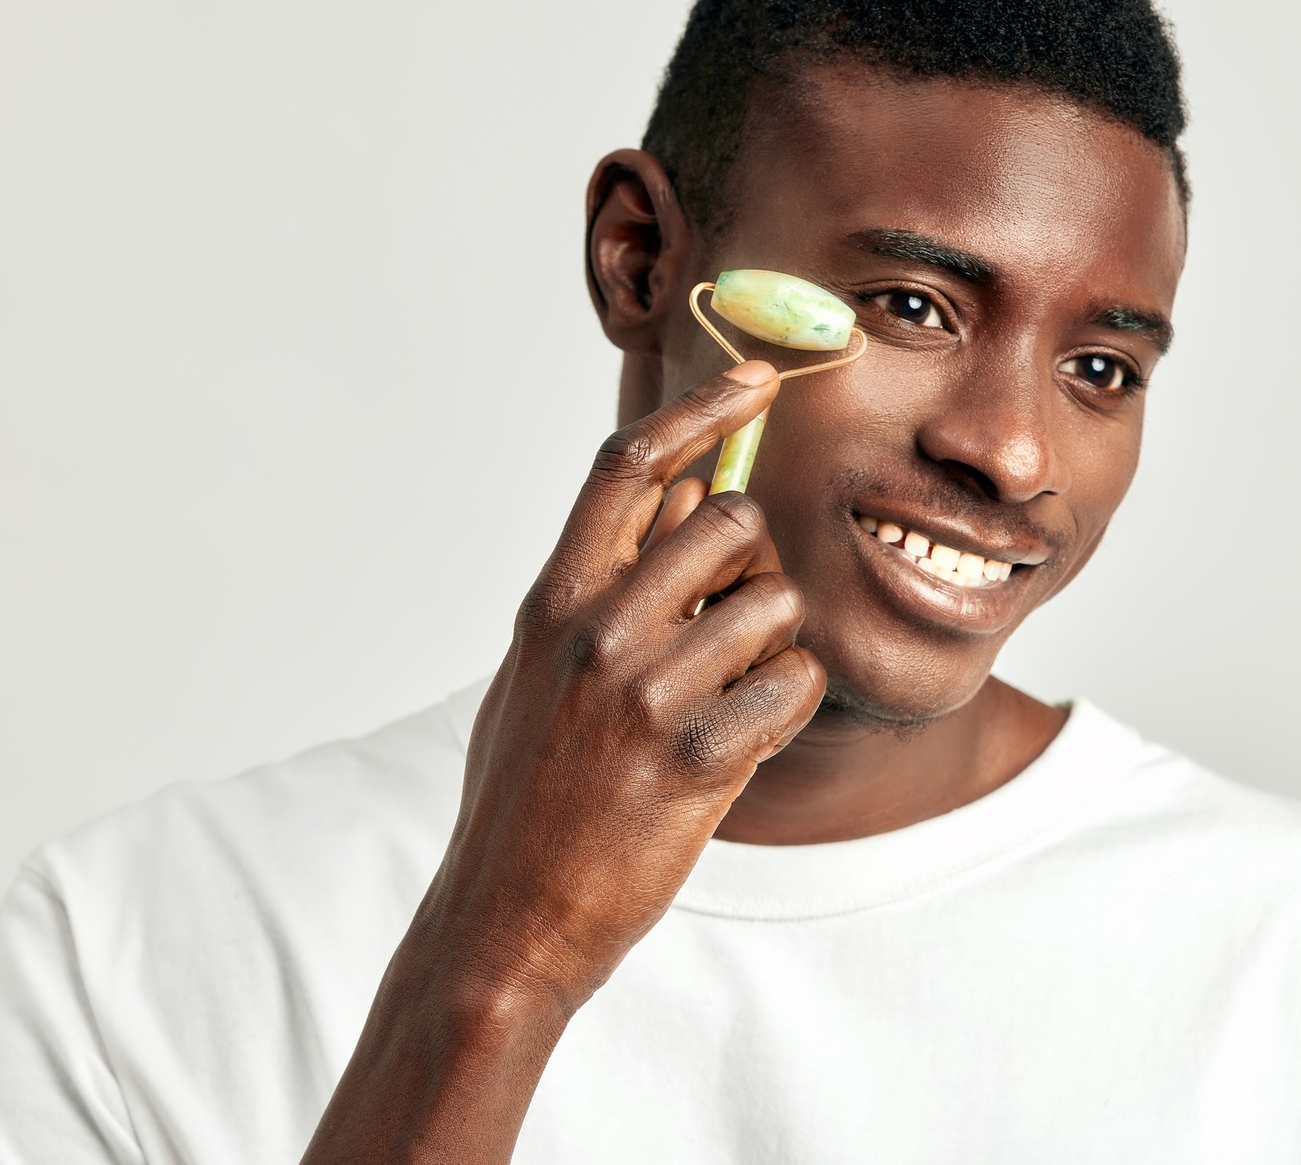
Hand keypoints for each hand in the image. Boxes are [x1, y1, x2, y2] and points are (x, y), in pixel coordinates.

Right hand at [434, 358, 826, 1005]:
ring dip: (774, 648)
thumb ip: (602, 586)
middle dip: (753, 564)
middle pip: (728, 521)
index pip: (629, 465)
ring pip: (776, 605)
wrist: (505, 921)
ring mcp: (644, 692)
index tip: (758, 378)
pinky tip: (743, 744)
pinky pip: (795, 684)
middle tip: (731, 626)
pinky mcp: (695, 756)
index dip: (701, 407)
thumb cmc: (526, 794)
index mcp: (552, 601)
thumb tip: (682, 496)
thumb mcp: (538, 673)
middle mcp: (595, 630)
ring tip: (727, 701)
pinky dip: (788, 708)